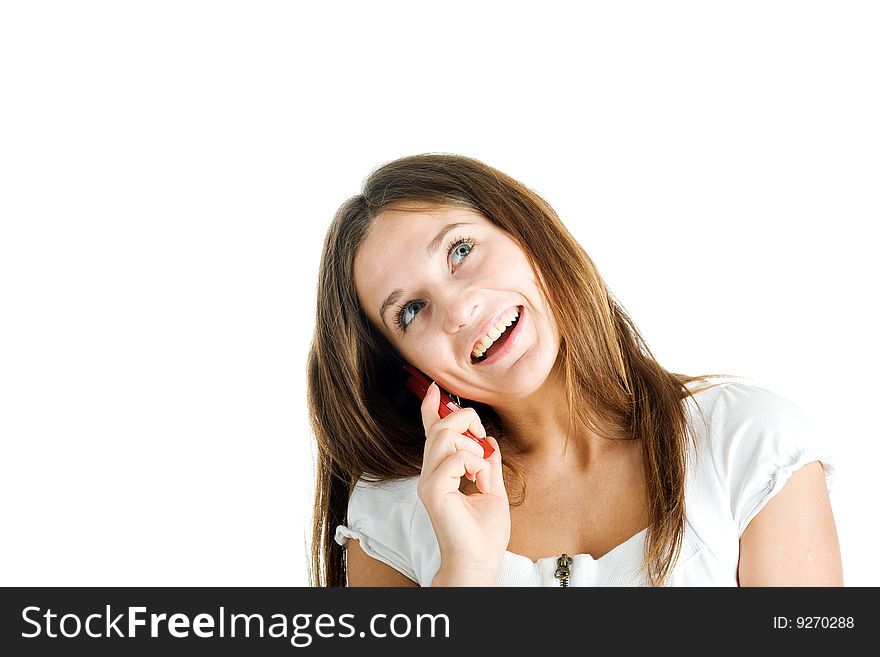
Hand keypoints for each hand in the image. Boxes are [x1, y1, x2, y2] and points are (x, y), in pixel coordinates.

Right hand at [417, 382, 510, 585]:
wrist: (479, 561)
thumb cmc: (484, 532)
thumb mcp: (491, 488)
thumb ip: (487, 463)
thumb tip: (488, 440)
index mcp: (440, 472)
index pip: (431, 432)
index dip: (431, 408)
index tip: (433, 389)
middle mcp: (429, 474)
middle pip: (440, 427)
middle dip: (466, 422)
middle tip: (484, 443)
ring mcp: (429, 482)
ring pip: (445, 436)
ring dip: (473, 448)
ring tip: (482, 472)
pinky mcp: (434, 491)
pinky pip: (455, 458)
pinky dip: (475, 465)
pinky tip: (480, 484)